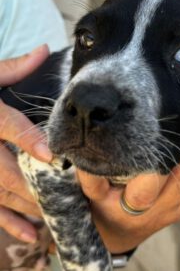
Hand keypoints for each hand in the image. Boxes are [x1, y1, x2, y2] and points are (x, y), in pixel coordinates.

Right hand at [0, 45, 51, 242]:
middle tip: (68, 196)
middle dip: (37, 186)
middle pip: (7, 171)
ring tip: (56, 215)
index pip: (9, 127)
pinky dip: (8, 223)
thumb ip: (13, 67)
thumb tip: (46, 49)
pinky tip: (31, 234)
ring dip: (28, 207)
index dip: (30, 140)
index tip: (52, 156)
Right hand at [78, 138, 179, 252]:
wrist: (117, 233)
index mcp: (131, 204)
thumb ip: (92, 174)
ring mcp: (174, 210)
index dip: (166, 154)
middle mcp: (156, 208)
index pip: (149, 176)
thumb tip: (94, 148)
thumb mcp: (91, 192)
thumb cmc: (102, 208)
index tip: (175, 127)